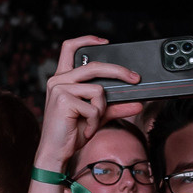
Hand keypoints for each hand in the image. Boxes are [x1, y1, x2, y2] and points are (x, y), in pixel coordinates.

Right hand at [36, 35, 139, 170]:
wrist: (55, 153)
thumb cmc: (71, 133)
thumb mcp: (96, 116)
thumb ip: (114, 106)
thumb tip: (137, 103)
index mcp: (63, 79)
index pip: (69, 48)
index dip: (86, 40)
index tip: (104, 41)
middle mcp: (58, 80)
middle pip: (95, 65)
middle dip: (119, 71)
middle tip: (135, 79)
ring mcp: (60, 89)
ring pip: (98, 90)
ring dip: (101, 110)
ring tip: (90, 122)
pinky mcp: (64, 100)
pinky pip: (94, 107)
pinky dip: (94, 121)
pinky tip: (84, 129)